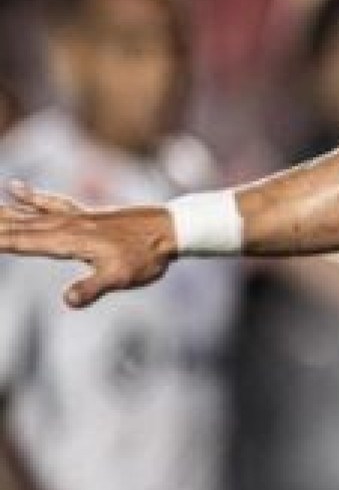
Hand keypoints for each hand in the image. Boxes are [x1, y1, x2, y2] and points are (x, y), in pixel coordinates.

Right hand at [0, 182, 175, 306]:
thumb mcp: (120, 279)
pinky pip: (50, 203)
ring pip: (27, 213)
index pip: (18, 242)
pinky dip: (30, 196)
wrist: (170, 230)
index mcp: (66, 241)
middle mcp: (63, 225)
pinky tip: (13, 188)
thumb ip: (92, 289)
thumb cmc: (146, 257)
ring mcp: (73, 218)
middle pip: (15, 225)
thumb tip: (67, 301)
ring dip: (1, 211)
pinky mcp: (83, 215)